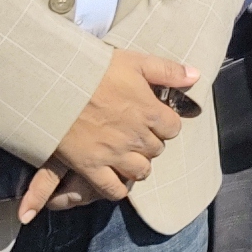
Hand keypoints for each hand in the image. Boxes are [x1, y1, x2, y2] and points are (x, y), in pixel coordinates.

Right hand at [36, 45, 194, 220]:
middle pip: (157, 150)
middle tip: (134, 133)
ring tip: (126, 154)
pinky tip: (114, 176)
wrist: (55, 84)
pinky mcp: (91, 166)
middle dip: (150, 142)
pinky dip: (118, 187)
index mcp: (149, 112)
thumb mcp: (135, 62)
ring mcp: (114, 154)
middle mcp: (136, 137)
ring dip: (137, 164)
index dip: (164, 123)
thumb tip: (196, 76)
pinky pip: (113, 189)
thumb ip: (168, 71)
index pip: (173, 129)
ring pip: (140, 171)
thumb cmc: (94, 70)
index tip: (152, 117)